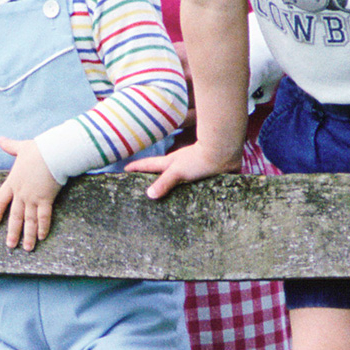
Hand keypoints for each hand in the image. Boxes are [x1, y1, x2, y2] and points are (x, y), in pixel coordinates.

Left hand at [0, 138, 61, 249]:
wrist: (53, 153)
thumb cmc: (38, 149)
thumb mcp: (21, 147)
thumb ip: (10, 146)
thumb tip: (0, 139)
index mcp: (13, 182)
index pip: (1, 200)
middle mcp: (21, 193)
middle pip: (15, 216)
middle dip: (13, 232)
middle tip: (10, 245)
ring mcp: (32, 198)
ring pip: (28, 220)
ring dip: (27, 235)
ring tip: (26, 248)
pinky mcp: (46, 199)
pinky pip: (43, 217)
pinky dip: (42, 228)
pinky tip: (41, 237)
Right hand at [126, 138, 242, 200]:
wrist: (224, 152)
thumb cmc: (200, 159)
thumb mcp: (177, 171)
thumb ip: (164, 183)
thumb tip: (149, 194)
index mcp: (170, 163)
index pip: (148, 164)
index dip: (136, 166)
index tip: (125, 169)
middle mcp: (180, 165)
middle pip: (162, 170)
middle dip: (152, 174)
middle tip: (141, 182)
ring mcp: (193, 168)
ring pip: (178, 176)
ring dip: (172, 183)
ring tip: (165, 195)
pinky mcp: (206, 174)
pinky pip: (195, 183)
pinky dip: (191, 188)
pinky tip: (192, 198)